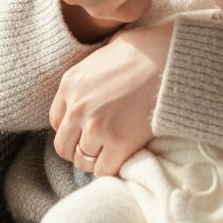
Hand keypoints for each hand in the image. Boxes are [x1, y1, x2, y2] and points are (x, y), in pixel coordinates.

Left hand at [49, 24, 172, 176]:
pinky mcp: (119, 141)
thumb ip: (87, 79)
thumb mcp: (100, 58)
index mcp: (70, 84)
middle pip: (63, 146)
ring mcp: (97, 126)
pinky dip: (111, 168)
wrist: (166, 59)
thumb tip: (90, 89)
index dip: (70, 130)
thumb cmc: (138, 52)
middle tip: (95, 148)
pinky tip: (120, 158)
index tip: (83, 132)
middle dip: (77, 150)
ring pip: (83, 161)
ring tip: (109, 152)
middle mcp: (77, 107)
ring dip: (95, 160)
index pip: (56, 122)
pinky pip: (104, 170)